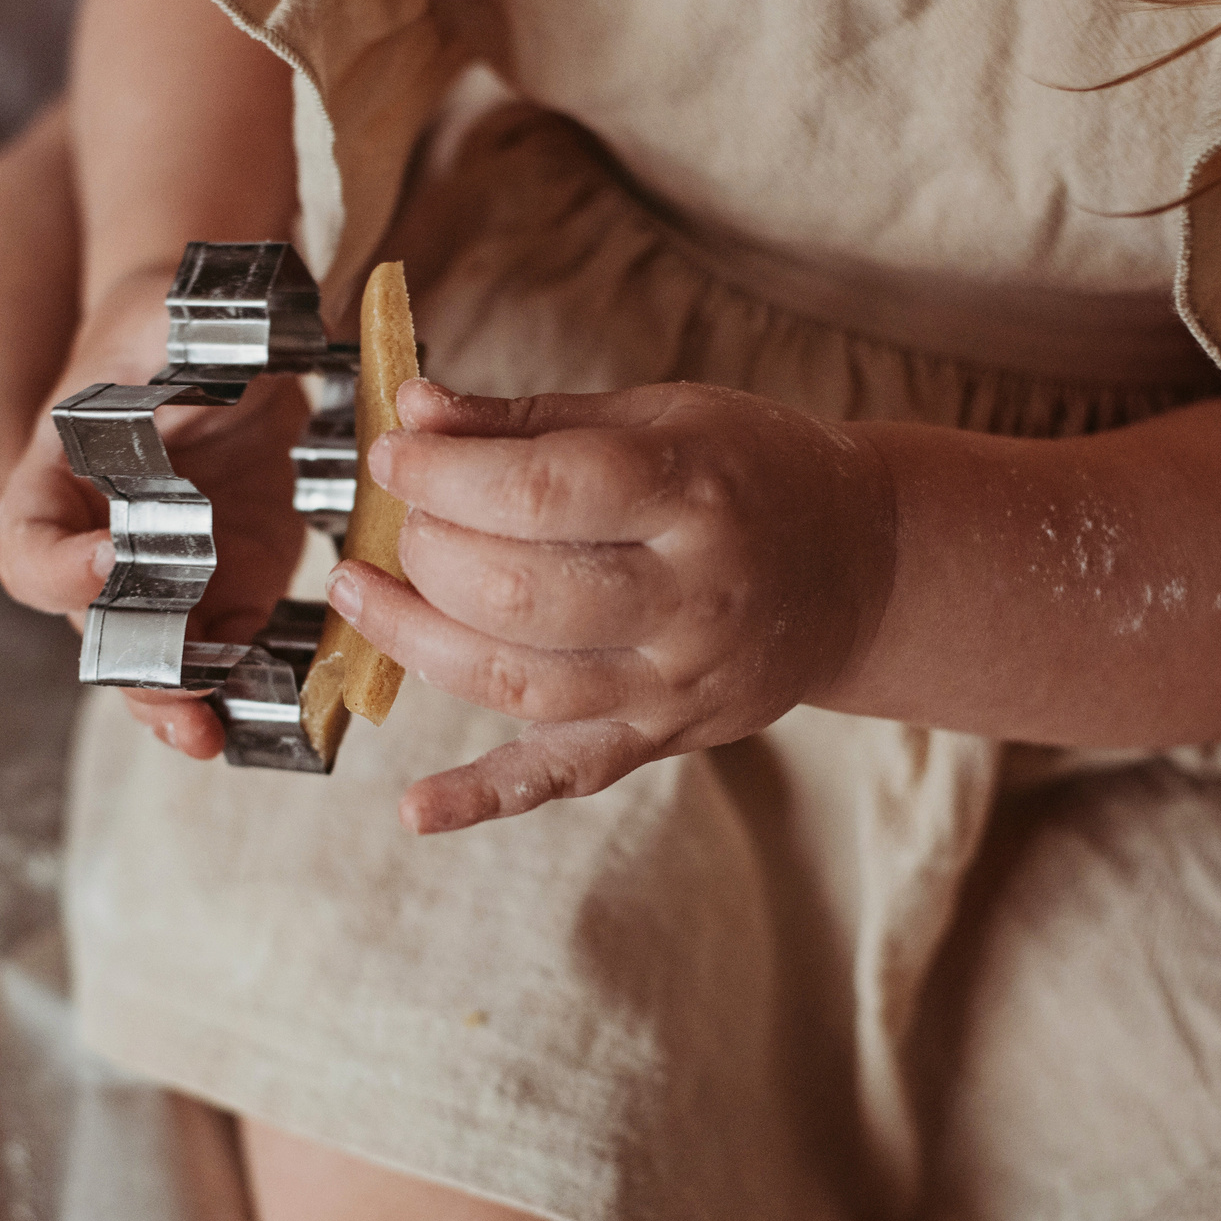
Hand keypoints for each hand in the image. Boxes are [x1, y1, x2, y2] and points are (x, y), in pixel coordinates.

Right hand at [0, 262, 309, 758]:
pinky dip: (242, 687)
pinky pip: (224, 654)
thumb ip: (176, 334)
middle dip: (131, 670)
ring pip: (152, 663)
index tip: (111, 560)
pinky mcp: (230, 591)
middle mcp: (98, 544)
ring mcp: (164, 577)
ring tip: (209, 736)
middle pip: (93, 628)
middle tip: (177, 696)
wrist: (225, 339)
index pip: (29, 544)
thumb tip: (218, 336)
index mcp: (56, 480)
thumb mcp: (166, 316)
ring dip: (177, 704)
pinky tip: (272, 708)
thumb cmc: (174, 320)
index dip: (59, 566)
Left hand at [328, 380, 897, 833]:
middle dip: (429, 552)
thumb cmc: (750, 474)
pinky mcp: (660, 739)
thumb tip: (416, 412)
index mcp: (692, 494)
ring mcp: (674, 683)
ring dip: (419, 641)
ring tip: (363, 596)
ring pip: (520, 682)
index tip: (393, 454)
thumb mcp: (658, 416)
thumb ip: (530, 422)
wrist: (857, 566)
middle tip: (400, 521)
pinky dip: (482, 797)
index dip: (443, 475)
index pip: (538, 493)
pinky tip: (416, 807)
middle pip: (520, 593)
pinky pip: (562, 776)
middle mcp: (689, 598)